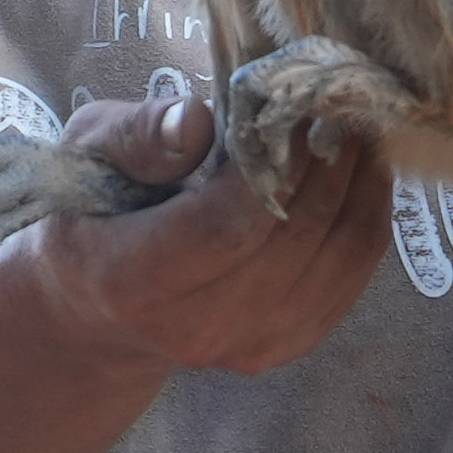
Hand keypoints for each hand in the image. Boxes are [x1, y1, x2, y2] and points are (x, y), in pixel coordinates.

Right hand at [8, 92, 390, 376]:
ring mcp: (243, 349)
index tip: (296, 105)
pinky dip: (365, 224)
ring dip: (358, 190)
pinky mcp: (281, 350)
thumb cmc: (91, 213)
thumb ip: (137, 134)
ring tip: (360, 129)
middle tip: (342, 102)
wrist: (95, 313)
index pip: (225, 225)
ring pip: (331, 264)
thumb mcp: (86, 153)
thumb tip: (198, 120)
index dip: (275, 165)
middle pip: (289, 243)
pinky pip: (347, 285)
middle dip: (328, 167)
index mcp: (132, 279)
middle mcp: (193, 329)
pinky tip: (364, 176)